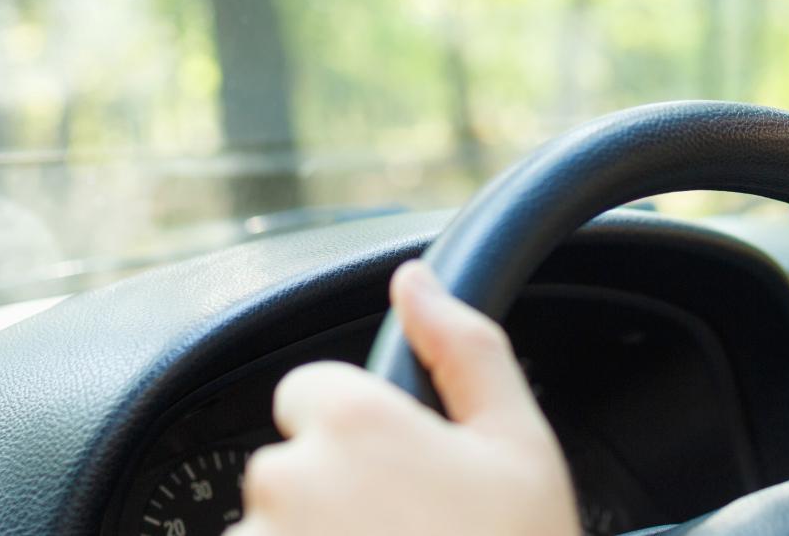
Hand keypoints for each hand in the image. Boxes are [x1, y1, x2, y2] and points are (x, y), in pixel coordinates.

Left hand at [229, 260, 579, 535]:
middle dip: (331, 500)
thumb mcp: (520, 447)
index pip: (307, 392)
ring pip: (268, 535)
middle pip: (285, 469)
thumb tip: (415, 278)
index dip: (357, 431)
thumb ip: (464, 348)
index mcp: (354, 420)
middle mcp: (288, 481)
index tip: (398, 476)